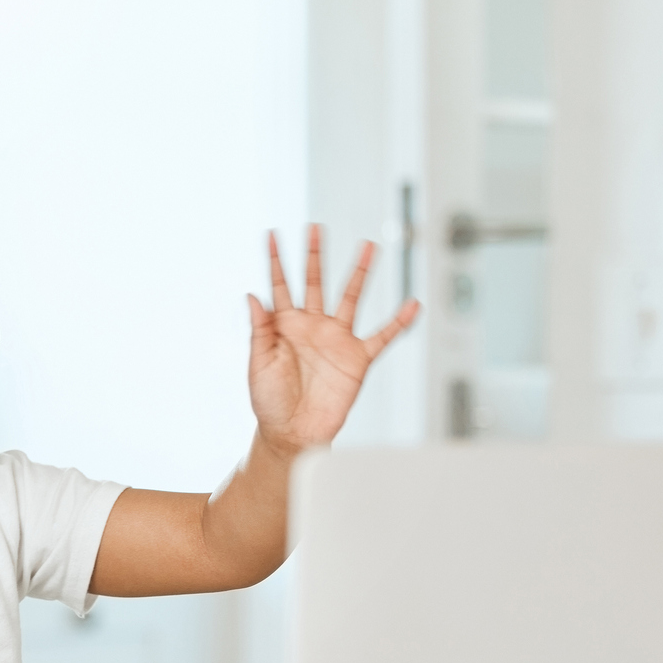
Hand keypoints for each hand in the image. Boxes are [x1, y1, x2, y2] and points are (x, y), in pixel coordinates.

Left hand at [247, 226, 419, 454]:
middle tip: (316, 228)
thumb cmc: (269, 402)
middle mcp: (311, 327)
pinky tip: (412, 306)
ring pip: (350, 298)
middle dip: (315, 254)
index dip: (276, 260)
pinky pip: (382, 336)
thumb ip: (258, 329)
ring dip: (359, 273)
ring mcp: (336, 340)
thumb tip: (251, 295)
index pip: (280, 285)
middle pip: (315, 281)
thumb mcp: (258, 364)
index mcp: (284, 326)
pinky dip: (399, 323)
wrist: (293, 434)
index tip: (272, 234)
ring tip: (369, 247)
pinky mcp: (357, 359)